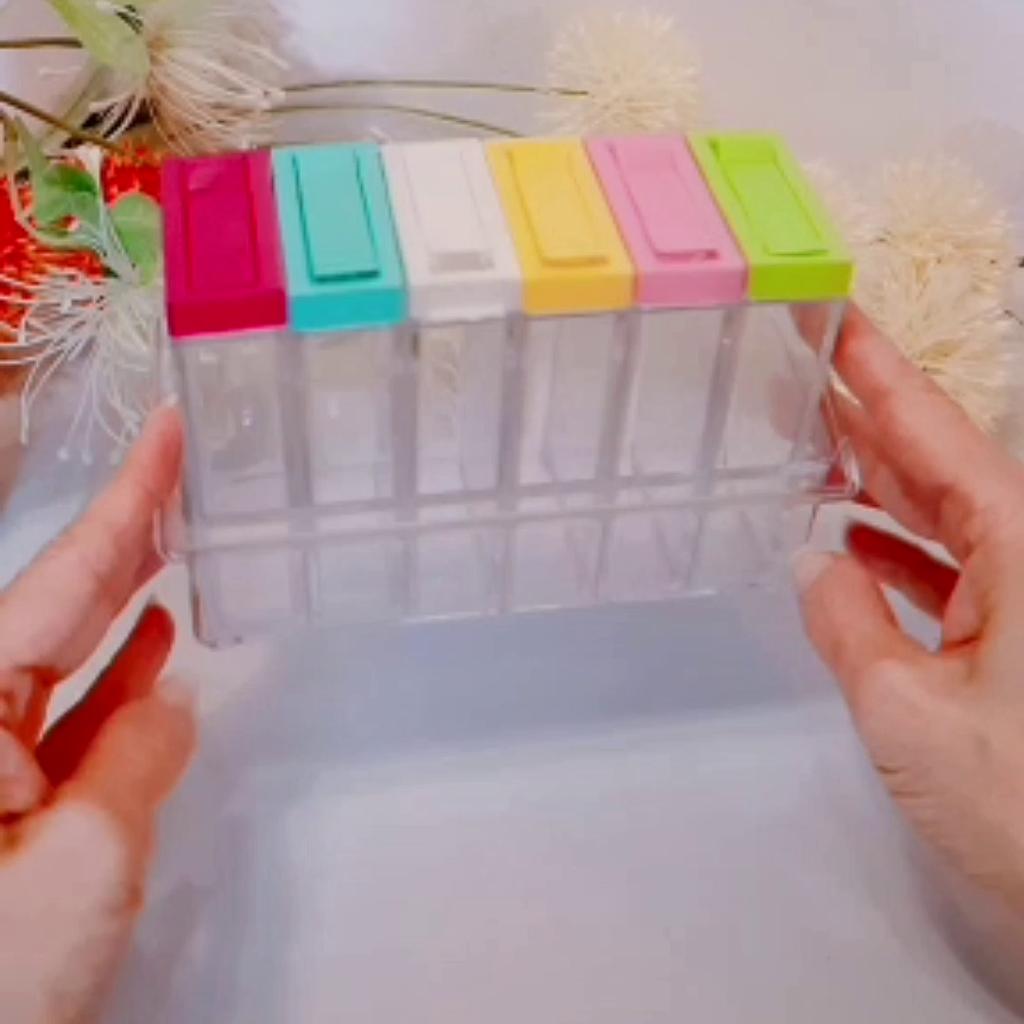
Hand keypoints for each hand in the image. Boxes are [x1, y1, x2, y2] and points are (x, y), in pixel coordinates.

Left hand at [0, 405, 195, 1023]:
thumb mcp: (87, 861)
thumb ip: (140, 757)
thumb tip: (174, 700)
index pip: (60, 582)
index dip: (125, 502)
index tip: (165, 431)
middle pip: (54, 605)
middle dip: (123, 536)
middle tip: (178, 466)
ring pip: (59, 662)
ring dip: (123, 604)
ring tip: (177, 540)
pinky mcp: (2, 802)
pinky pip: (60, 724)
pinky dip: (111, 687)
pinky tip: (151, 650)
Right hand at [796, 306, 1023, 915]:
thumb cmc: (1023, 804)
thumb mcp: (908, 711)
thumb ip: (847, 624)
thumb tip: (815, 562)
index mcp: (1019, 547)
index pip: (935, 434)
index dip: (879, 371)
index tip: (834, 318)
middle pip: (938, 463)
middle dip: (868, 416)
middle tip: (802, 369)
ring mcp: (1021, 593)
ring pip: (942, 515)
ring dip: (876, 483)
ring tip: (808, 446)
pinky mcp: (1012, 632)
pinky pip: (948, 569)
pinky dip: (896, 554)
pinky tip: (850, 543)